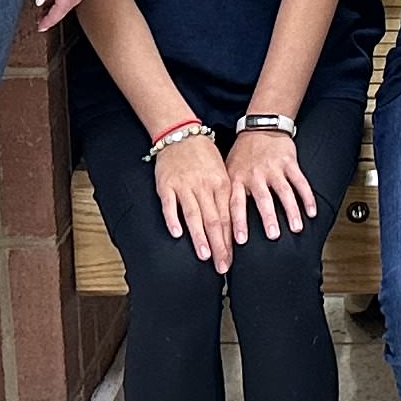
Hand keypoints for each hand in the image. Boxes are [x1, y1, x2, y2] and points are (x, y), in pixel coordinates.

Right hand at [154, 134, 238, 268]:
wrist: (181, 133)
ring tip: (205, 256)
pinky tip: (176, 234)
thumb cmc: (204, 157)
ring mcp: (184, 185)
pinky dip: (173, 219)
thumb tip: (234, 228)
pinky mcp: (166, 185)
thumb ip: (226, 198)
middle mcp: (205, 186)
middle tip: (222, 267)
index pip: (228, 217)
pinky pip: (169, 204)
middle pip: (214, 220)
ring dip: (200, 236)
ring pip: (194, 214)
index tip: (231, 261)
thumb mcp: (222, 173)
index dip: (230, 241)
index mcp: (222, 184)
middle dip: (219, 246)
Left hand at [224, 125, 320, 243]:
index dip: (238, 222)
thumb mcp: (228, 171)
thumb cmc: (243, 155)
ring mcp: (274, 168)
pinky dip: (307, 197)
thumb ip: (227, 194)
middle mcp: (255, 174)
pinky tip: (311, 212)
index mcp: (237, 179)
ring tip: (296, 228)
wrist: (260, 127)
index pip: (236, 204)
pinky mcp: (289, 163)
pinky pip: (300, 181)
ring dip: (291, 211)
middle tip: (273, 236)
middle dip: (268, 218)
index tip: (240, 241)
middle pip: (262, 199)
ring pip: (284, 192)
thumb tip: (220, 223)